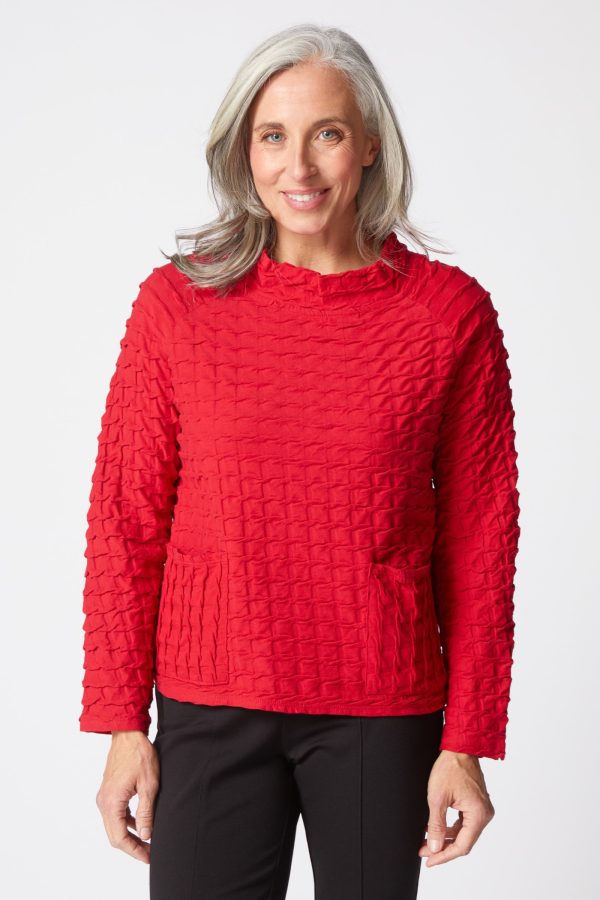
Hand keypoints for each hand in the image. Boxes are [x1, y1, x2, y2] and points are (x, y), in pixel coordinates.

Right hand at [95, 730, 159, 864]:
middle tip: (150, 854)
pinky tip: (141, 824)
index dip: (134, 851)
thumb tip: (146, 835)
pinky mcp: (108, 791)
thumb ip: (146, 812)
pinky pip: (115, 814)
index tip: (148, 857)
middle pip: (115, 835)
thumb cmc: (139, 755)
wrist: (127, 733)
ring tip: (148, 842)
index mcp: (111, 803)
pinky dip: (127, 822)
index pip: (119, 838)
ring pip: (115, 826)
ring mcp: (104, 797)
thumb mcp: (149, 785)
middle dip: (132, 847)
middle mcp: (103, 802)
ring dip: (130, 835)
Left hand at [419, 749, 494, 866]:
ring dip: (446, 838)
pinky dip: (451, 828)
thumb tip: (434, 848)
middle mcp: (484, 814)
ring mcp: (482, 808)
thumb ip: (436, 826)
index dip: (444, 856)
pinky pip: (464, 823)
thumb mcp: (437, 798)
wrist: (459, 747)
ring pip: (463, 833)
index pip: (462, 846)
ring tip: (427, 842)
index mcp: (479, 815)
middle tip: (424, 851)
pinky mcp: (476, 803)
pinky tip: (436, 829)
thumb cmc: (450, 767)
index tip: (429, 861)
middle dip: (443, 848)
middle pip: (463, 841)